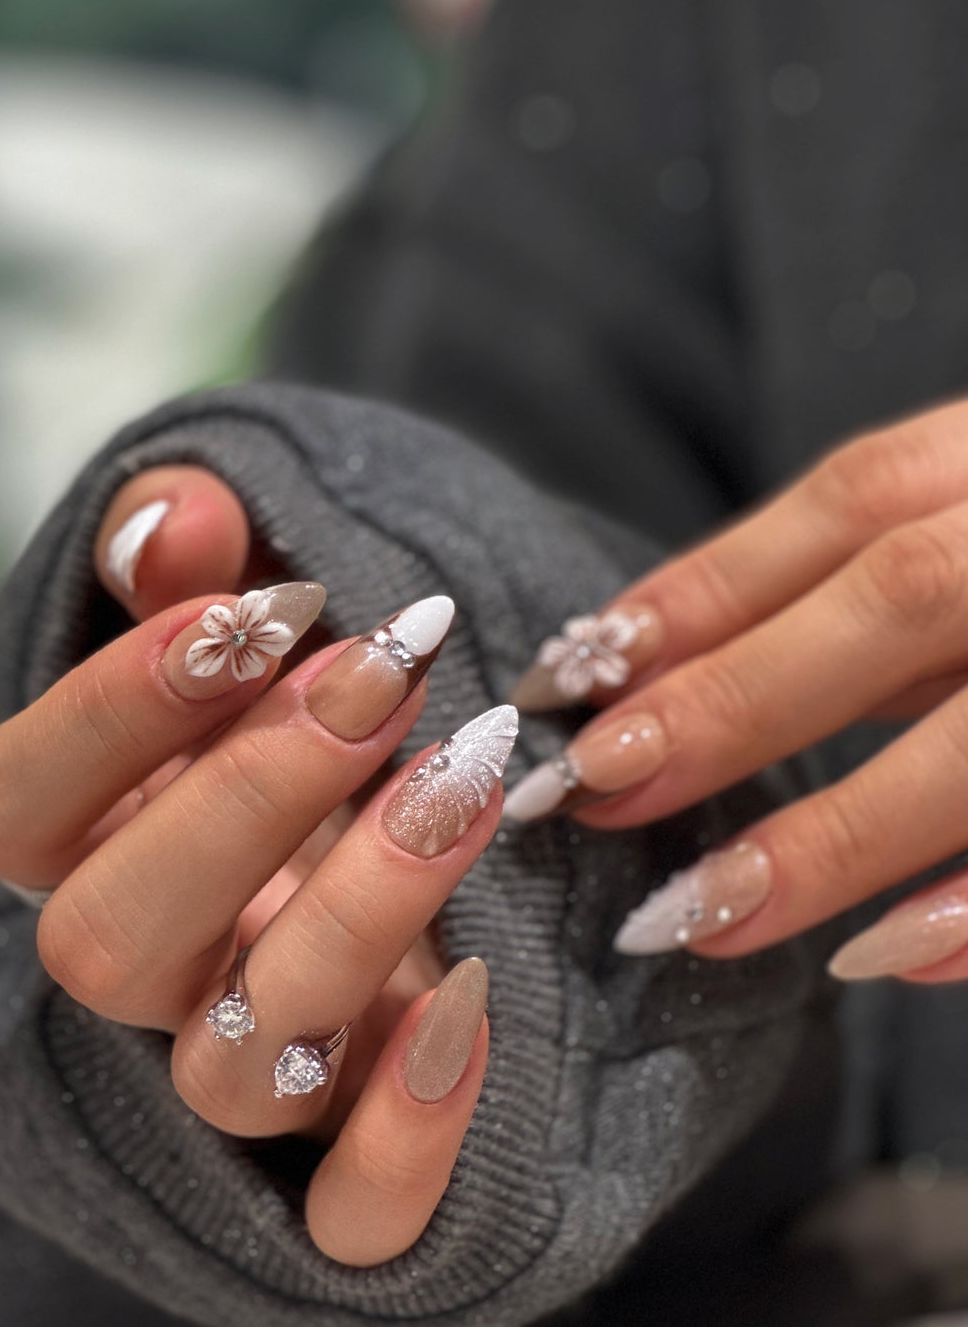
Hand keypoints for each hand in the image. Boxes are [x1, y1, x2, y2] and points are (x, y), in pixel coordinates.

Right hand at [0, 465, 517, 1263]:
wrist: (388, 833)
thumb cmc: (296, 714)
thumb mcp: (249, 616)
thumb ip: (194, 559)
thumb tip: (176, 513)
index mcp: (83, 843)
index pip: (10, 808)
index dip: (108, 713)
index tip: (246, 613)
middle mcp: (142, 970)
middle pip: (104, 943)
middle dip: (244, 798)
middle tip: (375, 675)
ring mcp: (236, 1075)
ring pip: (230, 1065)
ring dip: (350, 915)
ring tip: (462, 773)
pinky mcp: (344, 1158)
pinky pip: (350, 1217)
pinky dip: (406, 1140)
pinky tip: (470, 1004)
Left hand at [502, 399, 967, 983]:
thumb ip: (871, 594)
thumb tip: (665, 664)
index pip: (845, 508)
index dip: (699, 594)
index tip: (563, 682)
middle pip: (901, 593)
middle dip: (735, 697)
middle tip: (589, 790)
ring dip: (843, 827)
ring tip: (696, 912)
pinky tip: (892, 957)